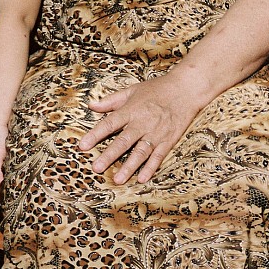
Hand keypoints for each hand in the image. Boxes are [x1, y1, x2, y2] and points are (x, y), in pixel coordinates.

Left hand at [80, 77, 197, 185]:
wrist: (186, 89)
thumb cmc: (157, 88)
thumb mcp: (132, 90)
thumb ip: (111, 100)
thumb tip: (91, 105)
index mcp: (131, 110)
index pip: (110, 123)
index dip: (95, 135)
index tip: (82, 146)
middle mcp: (142, 123)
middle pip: (123, 141)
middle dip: (109, 155)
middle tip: (96, 168)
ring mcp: (156, 133)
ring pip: (140, 152)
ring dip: (129, 166)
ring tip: (117, 179)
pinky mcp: (168, 140)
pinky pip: (158, 156)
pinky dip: (151, 167)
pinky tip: (142, 178)